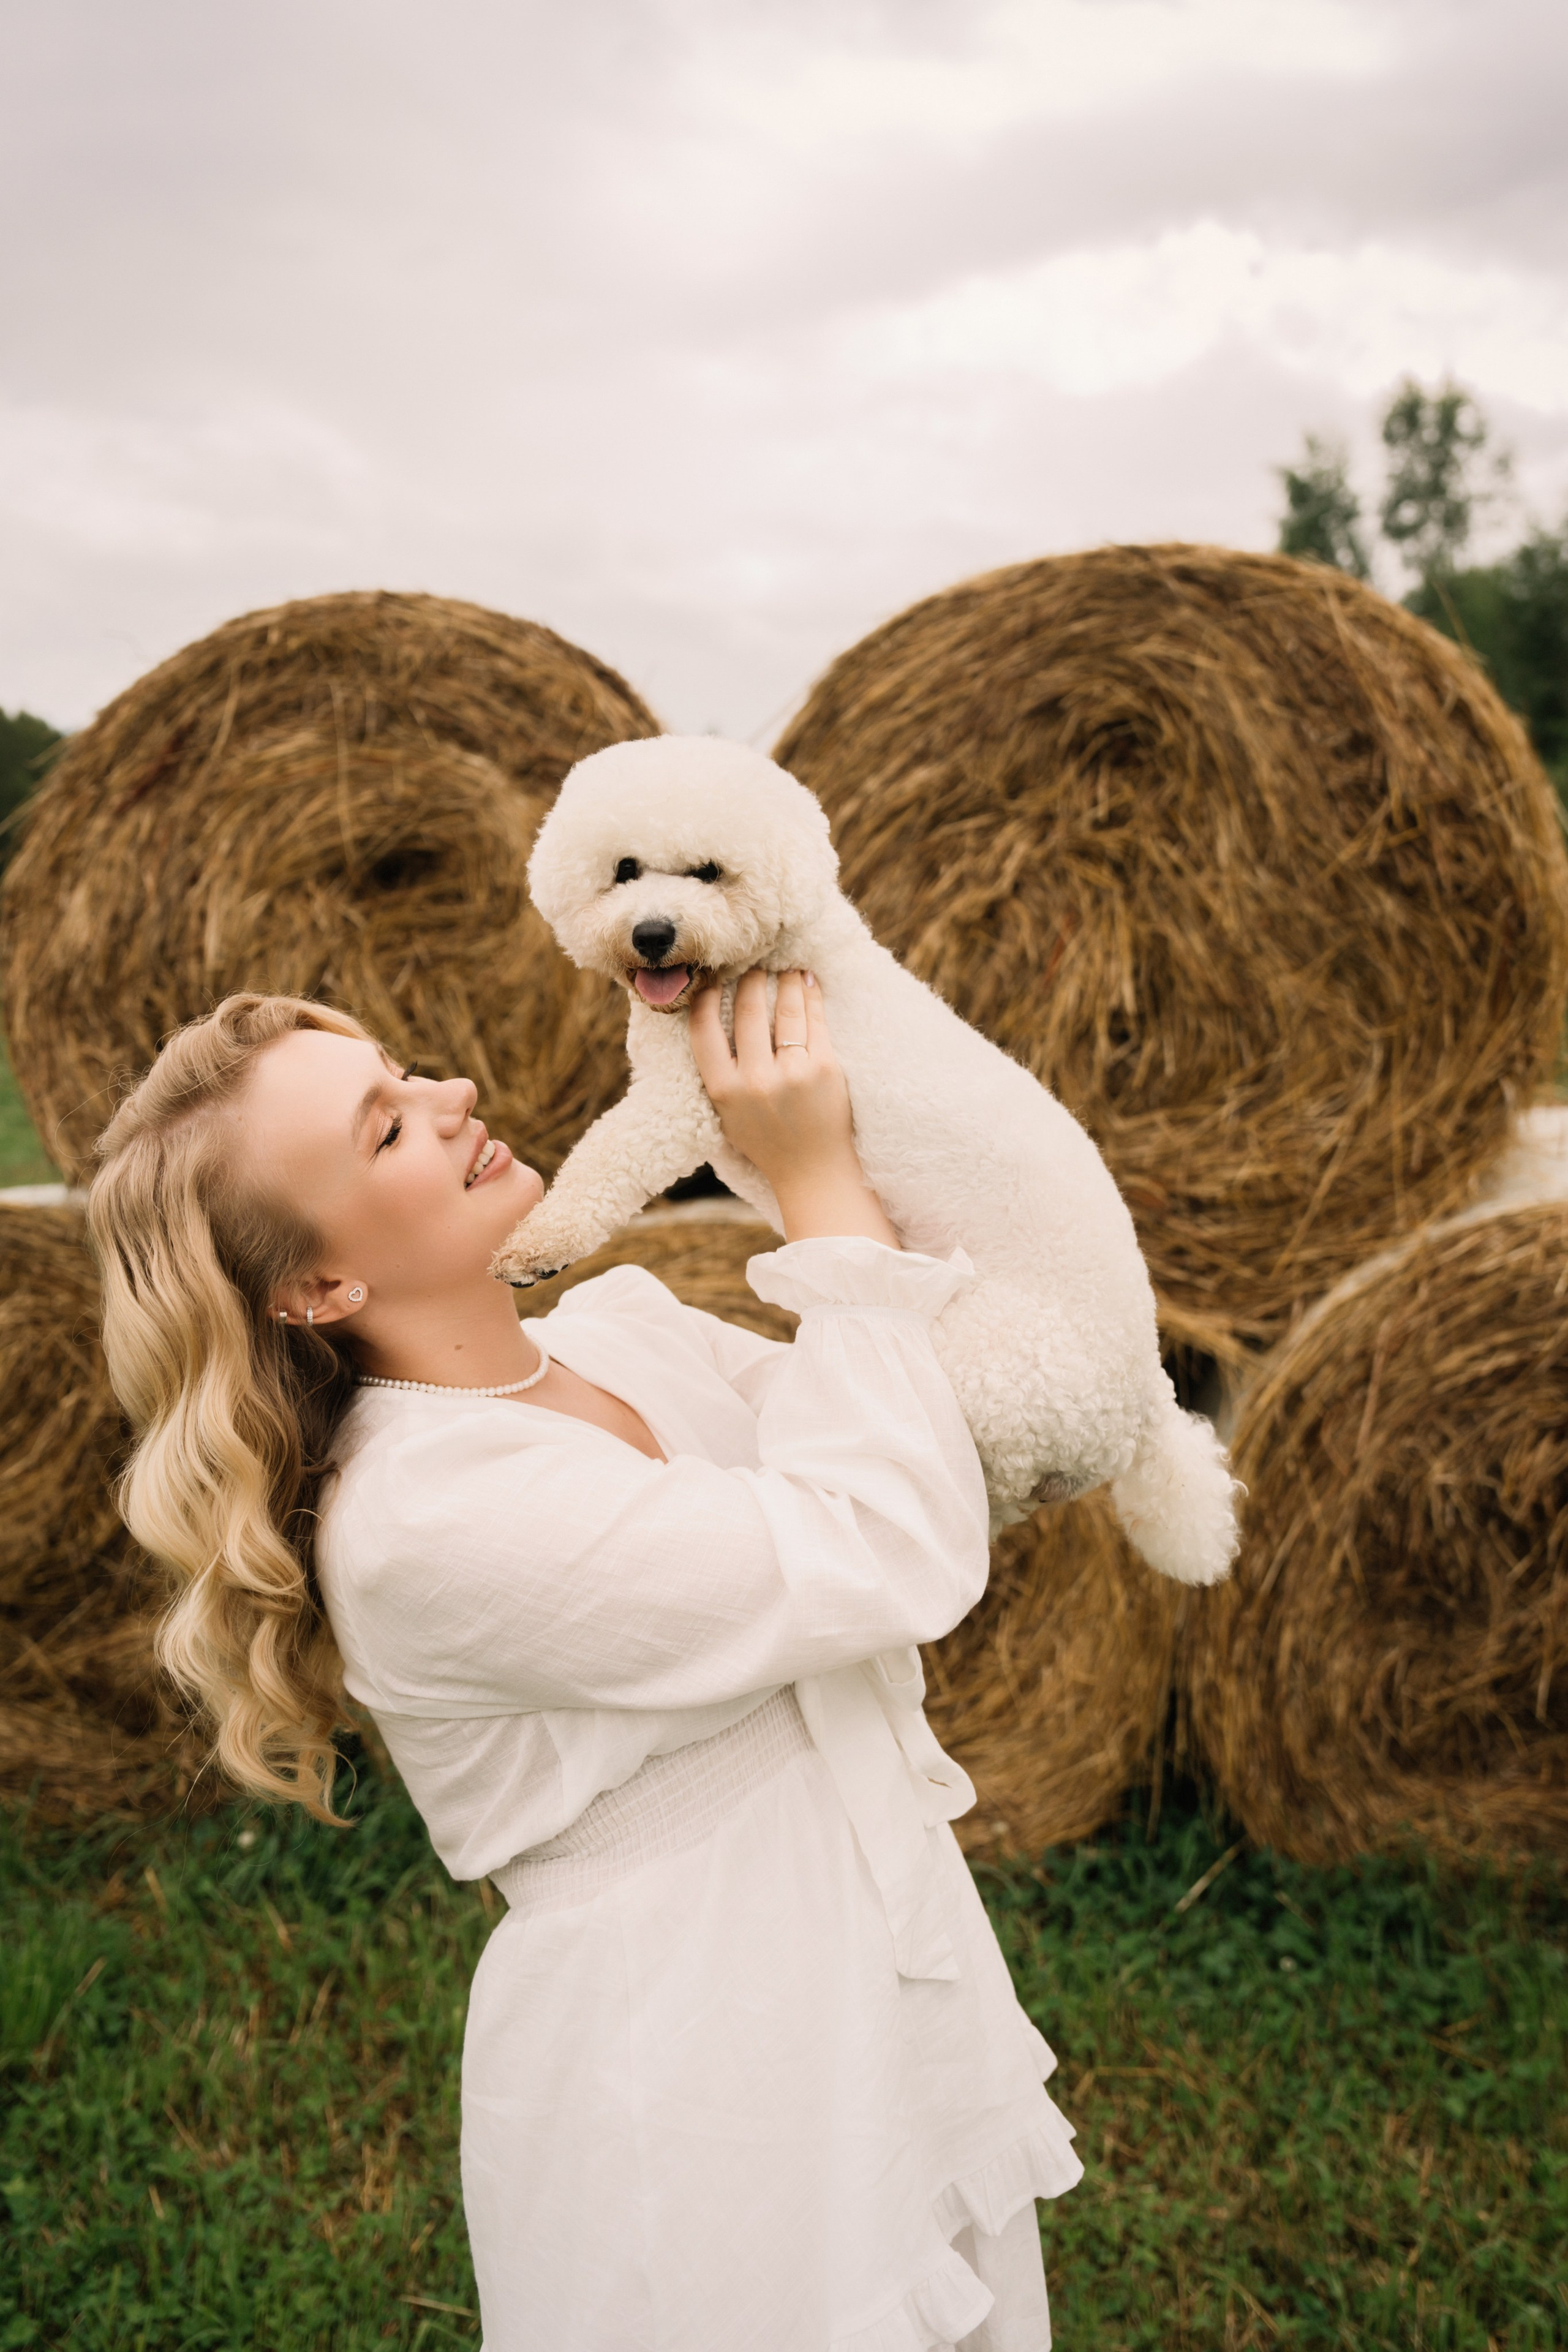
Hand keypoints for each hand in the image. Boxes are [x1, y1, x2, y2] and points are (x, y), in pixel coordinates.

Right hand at [688, 969, 899, 1247]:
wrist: (812, 1171)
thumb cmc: (766, 1139)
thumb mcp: (727, 1113)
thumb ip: (718, 1072)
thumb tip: (711, 1013)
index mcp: (723, 1090)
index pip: (703, 1029)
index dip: (707, 997)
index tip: (714, 978)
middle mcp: (755, 1080)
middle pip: (748, 1010)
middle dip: (751, 980)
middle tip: (754, 965)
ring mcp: (792, 1073)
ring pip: (785, 1009)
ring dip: (784, 980)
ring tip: (785, 967)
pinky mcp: (823, 1068)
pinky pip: (814, 1021)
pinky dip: (810, 996)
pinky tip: (808, 983)